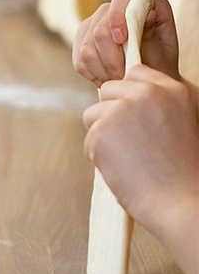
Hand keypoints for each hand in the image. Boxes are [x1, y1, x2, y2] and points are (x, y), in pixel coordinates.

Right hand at [75, 0, 181, 86]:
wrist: (148, 80)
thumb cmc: (160, 64)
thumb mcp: (164, 51)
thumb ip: (153, 33)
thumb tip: (148, 12)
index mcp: (145, 1)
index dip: (119, 14)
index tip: (121, 39)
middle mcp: (117, 6)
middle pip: (101, 28)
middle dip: (112, 58)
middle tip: (125, 76)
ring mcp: (96, 21)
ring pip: (87, 47)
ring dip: (104, 69)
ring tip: (119, 78)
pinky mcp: (82, 38)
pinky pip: (79, 59)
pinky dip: (94, 73)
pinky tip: (108, 77)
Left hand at [81, 60, 198, 228]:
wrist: (182, 201)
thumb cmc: (184, 168)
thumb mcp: (185, 120)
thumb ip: (159, 102)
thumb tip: (126, 91)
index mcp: (174, 89)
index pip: (135, 72)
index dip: (129, 94)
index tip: (136, 116)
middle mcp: (147, 93)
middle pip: (107, 90)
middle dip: (112, 113)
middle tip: (133, 142)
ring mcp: (122, 110)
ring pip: (92, 114)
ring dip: (103, 135)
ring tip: (132, 157)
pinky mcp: (101, 131)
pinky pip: (89, 139)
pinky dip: (100, 155)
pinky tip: (125, 168)